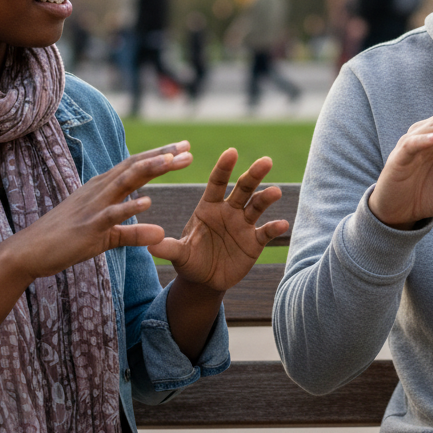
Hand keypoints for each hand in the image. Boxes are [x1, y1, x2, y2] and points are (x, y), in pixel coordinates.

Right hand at [5, 146, 192, 281]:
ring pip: (125, 181)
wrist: (29, 251)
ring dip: (149, 170)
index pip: (136, 166)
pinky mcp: (88, 226)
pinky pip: (111, 215)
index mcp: (103, 188)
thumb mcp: (107, 237)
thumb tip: (161, 233)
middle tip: (188, 147)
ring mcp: (93, 206)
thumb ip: (134, 233)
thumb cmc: (66, 240)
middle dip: (162, 156)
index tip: (184, 148)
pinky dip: (129, 207)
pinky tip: (148, 202)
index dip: (160, 156)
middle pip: (135, 167)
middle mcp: (99, 190)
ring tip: (172, 161)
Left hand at [149, 148, 287, 293]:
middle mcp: (228, 210)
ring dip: (267, 197)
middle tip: (266, 161)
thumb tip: (149, 244)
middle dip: (254, 174)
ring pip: (257, 206)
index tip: (231, 152)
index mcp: (208, 206)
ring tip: (275, 191)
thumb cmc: (189, 260)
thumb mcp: (178, 255)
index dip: (224, 167)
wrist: (204, 280)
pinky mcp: (254, 241)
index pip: (217, 182)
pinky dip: (274, 228)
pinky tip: (283, 223)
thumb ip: (168, 248)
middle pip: (242, 188)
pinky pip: (266, 232)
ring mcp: (243, 224)